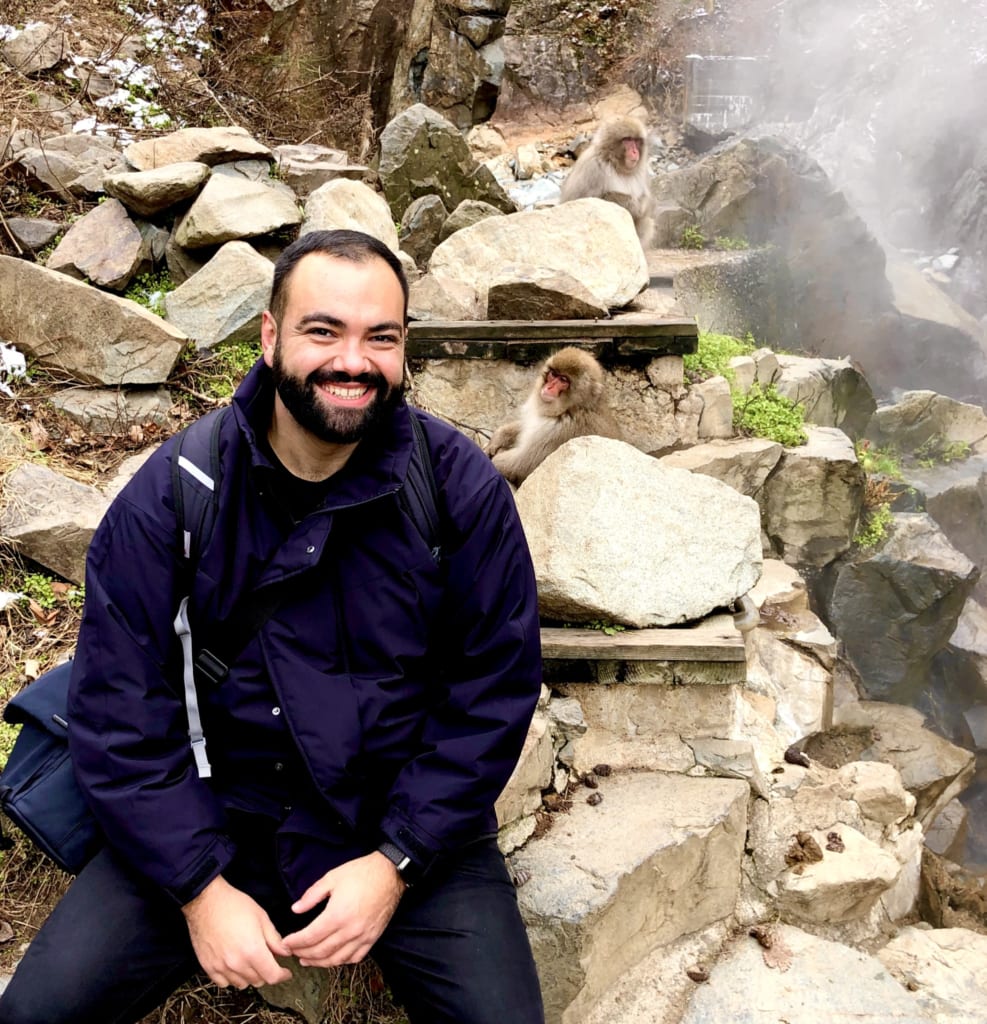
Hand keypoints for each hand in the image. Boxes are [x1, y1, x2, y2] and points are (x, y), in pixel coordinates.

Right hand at [182, 875, 292, 988]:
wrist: (206, 902)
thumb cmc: (234, 905)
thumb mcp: (262, 917)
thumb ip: (275, 939)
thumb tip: (286, 952)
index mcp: (253, 950)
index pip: (272, 976)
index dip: (282, 975)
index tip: (285, 972)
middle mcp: (237, 963)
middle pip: (258, 981)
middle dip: (267, 972)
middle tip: (268, 959)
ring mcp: (221, 967)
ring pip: (242, 984)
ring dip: (250, 976)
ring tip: (251, 960)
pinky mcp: (208, 967)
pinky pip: (224, 983)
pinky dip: (232, 978)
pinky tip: (235, 965)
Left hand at [282, 851, 404, 966]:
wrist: (390, 874)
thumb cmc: (361, 873)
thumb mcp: (332, 877)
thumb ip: (312, 895)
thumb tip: (295, 909)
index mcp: (337, 915)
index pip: (310, 937)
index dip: (295, 942)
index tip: (286, 943)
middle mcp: (350, 930)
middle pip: (321, 951)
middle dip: (304, 954)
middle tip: (293, 952)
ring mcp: (363, 936)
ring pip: (337, 959)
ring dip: (319, 962)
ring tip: (308, 960)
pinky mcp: (373, 938)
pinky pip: (354, 958)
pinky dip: (341, 961)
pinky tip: (332, 958)